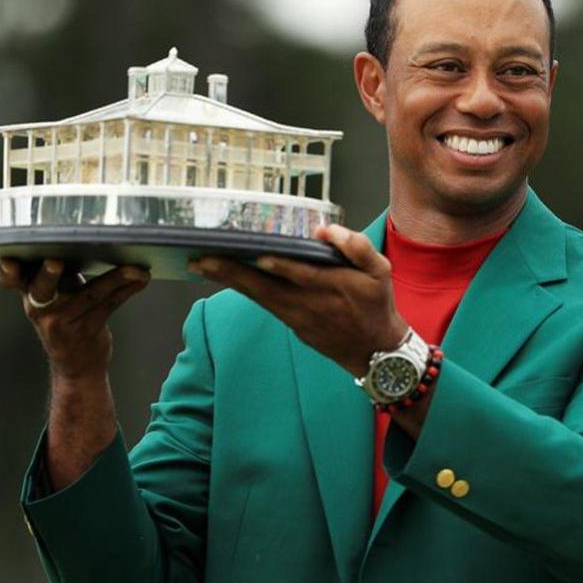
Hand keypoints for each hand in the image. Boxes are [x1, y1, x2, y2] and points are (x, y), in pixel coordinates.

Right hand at [0, 258, 150, 380]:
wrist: (77, 365)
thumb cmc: (66, 321)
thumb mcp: (53, 298)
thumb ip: (58, 276)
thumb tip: (86, 242)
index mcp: (30, 294)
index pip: (12, 282)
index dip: (8, 273)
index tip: (9, 263)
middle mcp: (41, 308)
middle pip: (42, 288)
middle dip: (48, 275)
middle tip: (55, 264)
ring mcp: (62, 321)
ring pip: (89, 294)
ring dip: (115, 279)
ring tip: (134, 269)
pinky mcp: (86, 329)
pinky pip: (109, 305)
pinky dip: (127, 290)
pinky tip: (141, 280)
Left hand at [189, 224, 407, 377]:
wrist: (376, 351)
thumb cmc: (377, 306)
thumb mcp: (380, 271)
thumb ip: (357, 247)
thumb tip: (326, 231)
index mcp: (332, 287)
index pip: (301, 274)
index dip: (279, 266)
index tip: (257, 255)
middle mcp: (308, 304)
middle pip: (265, 287)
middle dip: (232, 273)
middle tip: (202, 258)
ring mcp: (296, 317)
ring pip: (258, 297)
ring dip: (228, 281)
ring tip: (201, 264)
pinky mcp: (292, 324)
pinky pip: (263, 304)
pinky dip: (243, 290)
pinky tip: (225, 278)